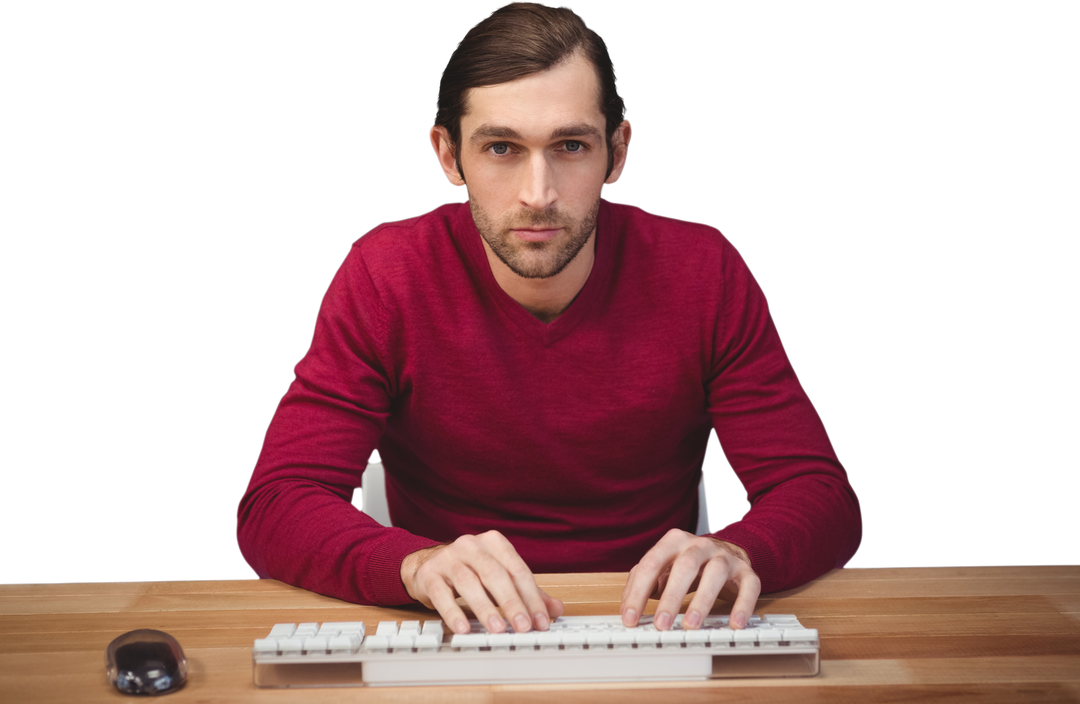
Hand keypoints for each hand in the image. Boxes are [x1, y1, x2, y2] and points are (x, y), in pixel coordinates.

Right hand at [400, 530, 564, 634]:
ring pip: (469, 582)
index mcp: (494, 543)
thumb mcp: (500, 578)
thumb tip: (555, 608)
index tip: (541, 620)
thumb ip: (527, 593)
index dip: (532, 597)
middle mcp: (471, 545)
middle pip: (495, 574)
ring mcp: (448, 557)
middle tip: (523, 627)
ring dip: (485, 608)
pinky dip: (453, 612)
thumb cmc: (470, 572)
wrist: (428, 566)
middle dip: (511, 603)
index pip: (518, 570)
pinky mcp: (429, 574)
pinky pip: (441, 594)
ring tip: (497, 629)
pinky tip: (463, 628)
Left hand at [620, 529, 759, 630]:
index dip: (639, 592)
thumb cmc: (688, 563)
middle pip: (685, 566)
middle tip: (661, 624)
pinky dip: (743, 605)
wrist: (726, 550)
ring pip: (715, 574)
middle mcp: (699, 545)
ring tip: (691, 625)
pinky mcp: (746, 571)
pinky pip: (749, 586)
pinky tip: (735, 623)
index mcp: (673, 541)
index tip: (630, 617)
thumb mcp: (662, 567)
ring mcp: (724, 556)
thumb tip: (626, 606)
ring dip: (703, 601)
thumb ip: (641, 582)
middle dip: (671, 597)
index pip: (652, 564)